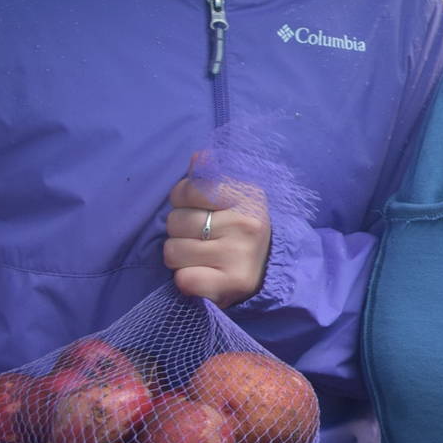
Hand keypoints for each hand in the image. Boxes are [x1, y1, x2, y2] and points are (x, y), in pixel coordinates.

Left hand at [163, 154, 270, 307]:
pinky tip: (203, 275)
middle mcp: (246, 224)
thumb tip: (198, 157)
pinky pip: (183, 279)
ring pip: (173, 251)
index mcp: (248, 197)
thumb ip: (210, 177)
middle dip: (181, 231)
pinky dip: (186, 279)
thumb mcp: (234, 197)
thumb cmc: (240, 230)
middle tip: (202, 238)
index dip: (183, 201)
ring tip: (202, 257)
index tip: (199, 210)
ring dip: (180, 256)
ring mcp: (239, 256)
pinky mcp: (230, 285)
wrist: (269, 271)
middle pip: (175, 221)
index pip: (188, 190)